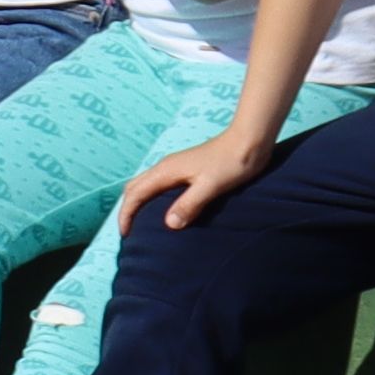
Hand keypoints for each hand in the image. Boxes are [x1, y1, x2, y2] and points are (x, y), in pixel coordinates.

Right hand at [122, 121, 292, 231]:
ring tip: (142, 223)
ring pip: (146, 185)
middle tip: (129, 230)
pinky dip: (152, 198)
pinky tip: (165, 210)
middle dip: (127, 209)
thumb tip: (169, 225)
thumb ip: (189, 204)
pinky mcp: (185, 169)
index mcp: (166, 171)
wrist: (248, 140)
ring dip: (138, 203)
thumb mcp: (211, 186)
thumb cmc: (232, 162)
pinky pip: (159, 185)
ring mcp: (175, 167)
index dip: (126, 214)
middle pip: (134, 187)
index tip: (125, 234)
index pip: (135, 194)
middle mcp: (165, 167)